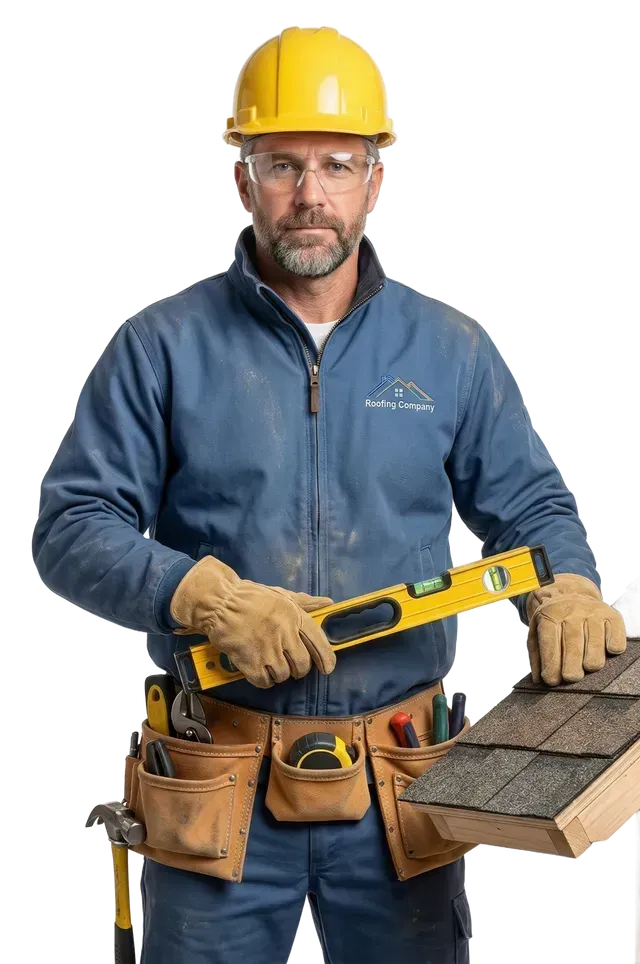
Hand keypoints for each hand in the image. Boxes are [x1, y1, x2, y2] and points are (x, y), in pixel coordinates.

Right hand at [170, 555, 335, 688]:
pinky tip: (258, 670)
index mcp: (293, 616)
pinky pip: (265, 682)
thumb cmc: (249, 597)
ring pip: (284, 675)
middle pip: (302, 664)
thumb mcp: (280, 594)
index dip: (326, 657)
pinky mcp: (250, 664)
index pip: (318, 641)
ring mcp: (267, 650)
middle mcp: (284, 634)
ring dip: (279, 673)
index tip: (327, 668)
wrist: (219, 603)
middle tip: (291, 666)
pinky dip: (264, 680)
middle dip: (299, 669)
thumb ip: (304, 602)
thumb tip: (327, 602)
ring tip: (270, 663)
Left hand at [525, 573, 626, 685]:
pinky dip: (611, 651)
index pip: (550, 644)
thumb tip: (538, 682)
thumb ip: (536, 656)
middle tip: (571, 678)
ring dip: (591, 664)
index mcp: (550, 615)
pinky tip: (604, 652)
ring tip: (586, 666)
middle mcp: (572, 612)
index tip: (552, 681)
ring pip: (595, 649)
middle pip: (573, 648)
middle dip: (571, 670)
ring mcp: (593, 613)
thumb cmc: (554, 619)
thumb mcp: (537, 631)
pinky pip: (616, 642)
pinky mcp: (612, 616)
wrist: (570, 593)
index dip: (551, 666)